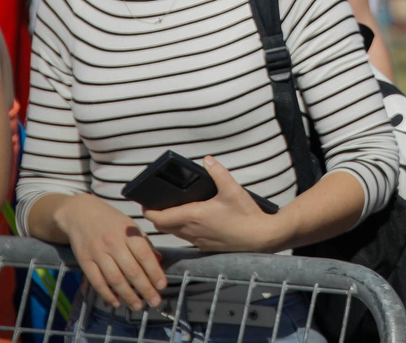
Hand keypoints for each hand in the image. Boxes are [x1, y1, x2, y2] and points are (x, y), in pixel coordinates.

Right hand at [52, 193, 165, 312]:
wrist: (79, 213)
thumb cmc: (109, 220)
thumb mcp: (130, 225)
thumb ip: (144, 243)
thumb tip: (159, 260)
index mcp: (128, 233)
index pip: (144, 255)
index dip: (154, 272)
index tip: (162, 286)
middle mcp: (113, 243)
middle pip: (131, 270)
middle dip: (145, 289)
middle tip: (154, 302)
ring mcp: (97, 253)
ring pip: (115, 279)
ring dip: (127, 295)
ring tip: (137, 306)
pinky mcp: (84, 261)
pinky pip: (97, 282)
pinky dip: (107, 294)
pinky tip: (116, 303)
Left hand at [144, 157, 280, 252]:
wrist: (261, 238)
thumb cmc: (246, 215)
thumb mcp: (233, 189)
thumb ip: (218, 172)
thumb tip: (207, 159)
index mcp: (194, 216)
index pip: (160, 218)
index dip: (149, 211)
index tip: (145, 203)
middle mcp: (192, 231)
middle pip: (164, 227)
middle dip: (157, 217)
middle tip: (156, 204)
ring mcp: (199, 240)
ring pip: (175, 233)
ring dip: (169, 224)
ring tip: (172, 209)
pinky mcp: (206, 246)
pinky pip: (187, 238)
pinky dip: (182, 229)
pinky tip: (194, 220)